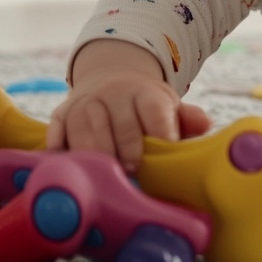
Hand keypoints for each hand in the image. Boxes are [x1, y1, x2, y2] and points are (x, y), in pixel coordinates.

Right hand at [45, 41, 211, 172]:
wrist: (109, 83)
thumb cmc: (145, 107)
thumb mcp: (168, 107)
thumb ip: (186, 118)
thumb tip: (204, 124)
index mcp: (144, 92)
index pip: (153, 110)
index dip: (160, 134)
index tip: (164, 157)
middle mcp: (112, 93)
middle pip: (119, 124)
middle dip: (128, 152)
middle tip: (134, 175)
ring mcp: (83, 104)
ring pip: (86, 129)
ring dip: (97, 156)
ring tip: (107, 178)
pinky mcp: (60, 116)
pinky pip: (56, 134)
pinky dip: (62, 153)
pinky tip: (73, 171)